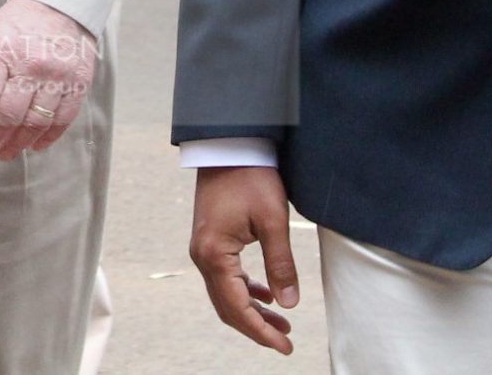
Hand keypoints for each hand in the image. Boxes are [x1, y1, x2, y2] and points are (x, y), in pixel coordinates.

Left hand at [0, 0, 96, 160]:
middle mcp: (31, 66)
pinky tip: (34, 145)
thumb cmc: (23, 21)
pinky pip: (62, 120)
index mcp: (3, 52)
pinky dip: (47, 137)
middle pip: (8, 114)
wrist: (65, 3)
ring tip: (5, 152)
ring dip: (17, 144)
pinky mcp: (78, 84)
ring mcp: (57, 76)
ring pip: (35, 122)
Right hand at [188, 165, 298, 354]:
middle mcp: (202, 256)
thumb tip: (289, 304)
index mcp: (214, 254)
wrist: (229, 146)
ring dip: (251, 312)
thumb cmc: (251, 177)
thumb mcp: (274, 220)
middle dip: (256, 327)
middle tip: (286, 340)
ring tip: (281, 323)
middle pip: (227, 307)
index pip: (237, 307)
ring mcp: (203, 249)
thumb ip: (281, 264)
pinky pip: (225, 278)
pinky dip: (245, 292)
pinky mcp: (210, 242)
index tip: (285, 345)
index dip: (261, 331)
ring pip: (225, 295)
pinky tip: (266, 295)